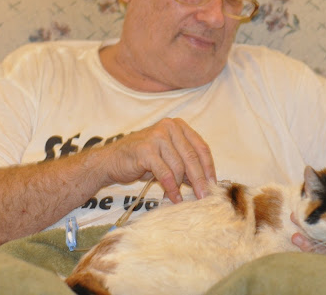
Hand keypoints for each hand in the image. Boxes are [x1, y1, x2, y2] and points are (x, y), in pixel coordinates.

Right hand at [101, 118, 216, 202]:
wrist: (111, 160)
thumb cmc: (141, 159)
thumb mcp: (167, 156)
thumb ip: (184, 162)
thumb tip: (205, 181)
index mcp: (178, 126)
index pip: (201, 147)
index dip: (209, 168)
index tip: (213, 185)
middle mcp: (169, 127)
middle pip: (192, 157)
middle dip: (200, 180)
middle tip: (205, 197)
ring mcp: (157, 137)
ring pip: (179, 167)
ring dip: (182, 186)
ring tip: (181, 199)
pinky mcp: (146, 150)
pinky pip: (165, 174)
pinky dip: (171, 188)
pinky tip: (173, 198)